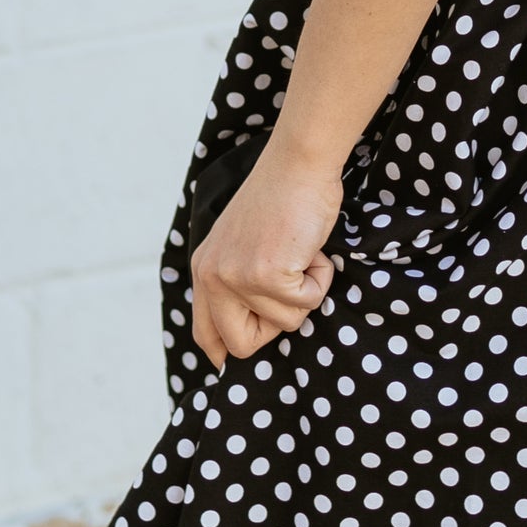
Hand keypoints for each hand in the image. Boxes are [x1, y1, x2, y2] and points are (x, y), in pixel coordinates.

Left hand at [189, 139, 341, 368]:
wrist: (298, 164)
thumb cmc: (283, 198)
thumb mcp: (244, 244)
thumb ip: (239, 282)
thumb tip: (257, 327)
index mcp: (204, 270)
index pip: (205, 334)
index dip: (225, 354)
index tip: (240, 363)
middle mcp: (213, 277)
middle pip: (241, 346)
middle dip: (275, 329)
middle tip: (291, 292)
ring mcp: (239, 278)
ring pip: (285, 323)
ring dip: (306, 293)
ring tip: (303, 254)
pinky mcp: (267, 275)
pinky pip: (306, 302)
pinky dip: (321, 279)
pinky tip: (313, 249)